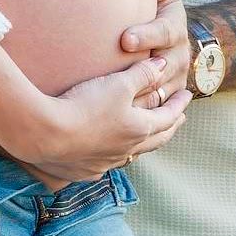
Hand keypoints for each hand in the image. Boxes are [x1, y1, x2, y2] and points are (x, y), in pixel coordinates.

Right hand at [4, 56, 189, 187]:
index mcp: (139, 130)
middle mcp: (126, 151)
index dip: (178, 106)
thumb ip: (143, 74)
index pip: (167, 118)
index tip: (188, 97)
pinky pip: (107, 163)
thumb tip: (164, 64)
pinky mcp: (84, 170)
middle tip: (178, 118)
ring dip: (143, 143)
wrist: (48, 135)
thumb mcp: (118, 83)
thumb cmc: (87, 106)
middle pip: (155, 140)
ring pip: (132, 154)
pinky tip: (107, 152)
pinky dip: (115, 153)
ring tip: (145, 134)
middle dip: (168, 126)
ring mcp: (105, 163)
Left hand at [121, 0, 190, 107]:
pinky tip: (113, 116)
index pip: (164, 33)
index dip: (147, 36)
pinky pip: (151, 113)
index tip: (125, 39)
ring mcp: (173, 83)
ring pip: (157, 95)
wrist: (173, 43)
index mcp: (176, 30)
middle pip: (161, 69)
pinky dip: (135, 115)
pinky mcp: (164, 103)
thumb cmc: (161, 11)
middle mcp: (178, 59)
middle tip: (116, 73)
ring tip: (111, 99)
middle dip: (140, 71)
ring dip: (137, 97)